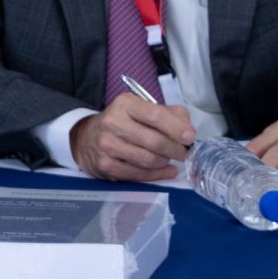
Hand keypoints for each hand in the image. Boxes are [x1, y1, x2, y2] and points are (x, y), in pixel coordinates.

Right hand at [71, 92, 195, 180]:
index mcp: (125, 104)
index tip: (190, 137)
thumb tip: (189, 131)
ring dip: (165, 161)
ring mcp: (107, 145)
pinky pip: (139, 174)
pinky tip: (165, 170)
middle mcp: (113, 122)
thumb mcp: (144, 109)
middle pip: (154, 141)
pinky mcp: (105, 165)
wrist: (86, 137)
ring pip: (149, 160)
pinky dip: (158, 174)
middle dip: (176, 150)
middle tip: (184, 153)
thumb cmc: (123, 122)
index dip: (176, 128)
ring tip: (168, 158)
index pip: (155, 115)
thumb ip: (171, 114)